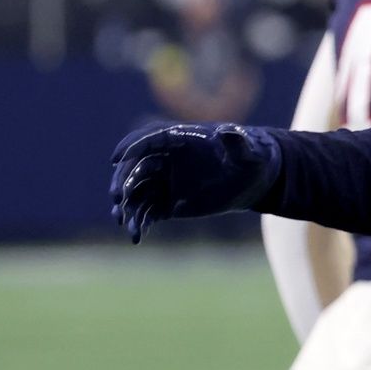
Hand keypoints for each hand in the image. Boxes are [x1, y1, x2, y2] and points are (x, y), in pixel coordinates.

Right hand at [109, 122, 282, 242]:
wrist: (254, 181)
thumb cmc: (253, 158)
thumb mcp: (251, 153)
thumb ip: (239, 144)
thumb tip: (229, 132)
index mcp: (181, 139)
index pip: (149, 139)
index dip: (131, 147)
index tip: (116, 159)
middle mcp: (166, 159)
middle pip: (135, 167)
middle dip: (124, 180)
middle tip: (118, 197)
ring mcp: (165, 181)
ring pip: (137, 192)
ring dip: (128, 207)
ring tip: (125, 223)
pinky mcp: (168, 202)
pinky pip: (147, 211)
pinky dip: (140, 223)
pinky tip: (136, 237)